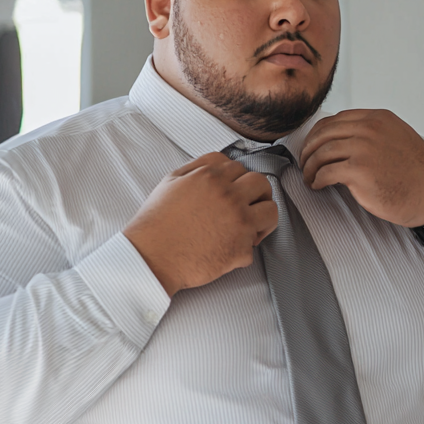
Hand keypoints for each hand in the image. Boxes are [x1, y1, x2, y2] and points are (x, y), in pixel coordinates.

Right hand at [123, 153, 277, 295]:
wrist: (152, 257)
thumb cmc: (157, 224)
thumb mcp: (171, 181)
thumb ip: (198, 167)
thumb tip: (219, 166)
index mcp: (211, 177)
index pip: (239, 167)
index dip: (237, 180)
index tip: (235, 191)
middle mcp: (228, 196)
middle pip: (261, 183)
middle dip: (258, 193)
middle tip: (250, 205)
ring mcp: (238, 221)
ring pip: (271, 210)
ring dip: (263, 217)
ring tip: (252, 226)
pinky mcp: (241, 247)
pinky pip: (256, 243)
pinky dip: (246, 247)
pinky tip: (231, 248)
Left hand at [299, 110, 423, 245]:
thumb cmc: (418, 173)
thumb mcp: (397, 137)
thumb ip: (373, 134)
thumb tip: (346, 140)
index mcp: (377, 118)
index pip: (335, 120)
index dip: (318, 134)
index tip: (312, 146)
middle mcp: (369, 129)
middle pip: (324, 134)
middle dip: (309, 150)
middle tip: (305, 163)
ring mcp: (364, 149)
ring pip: (321, 153)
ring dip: (310, 167)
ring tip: (310, 177)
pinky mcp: (359, 171)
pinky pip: (326, 172)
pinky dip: (317, 180)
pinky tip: (318, 185)